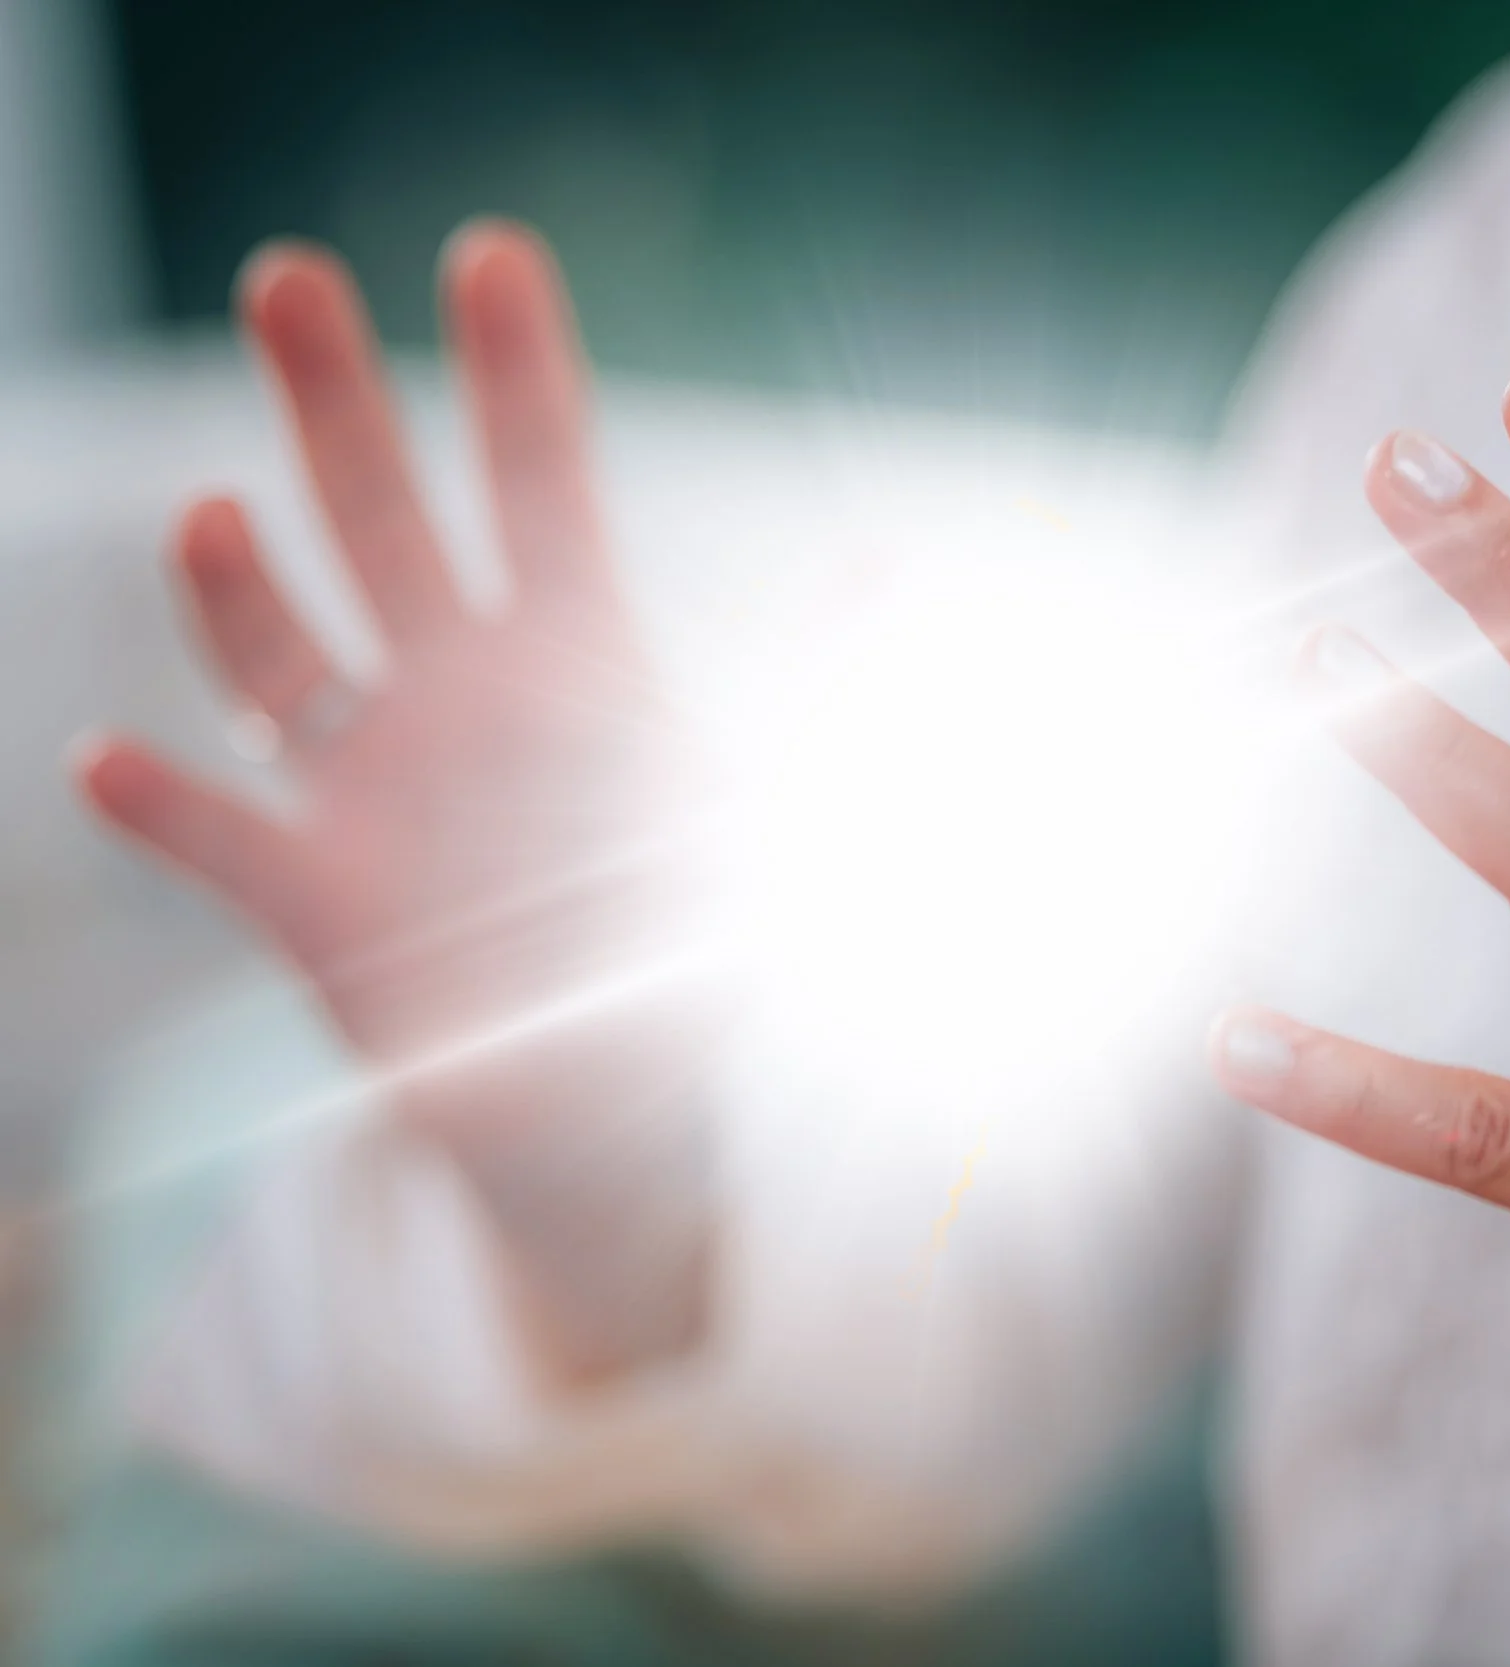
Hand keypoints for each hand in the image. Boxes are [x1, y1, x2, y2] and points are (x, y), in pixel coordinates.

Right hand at [74, 226, 714, 1375]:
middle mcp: (451, 691)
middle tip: (289, 274)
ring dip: (239, 590)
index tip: (493, 252)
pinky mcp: (308, 891)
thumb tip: (890, 565)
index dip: (518, 376)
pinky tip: (112, 762)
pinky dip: (167, 807)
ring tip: (214, 508)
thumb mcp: (759, 798)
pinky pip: (219, 838)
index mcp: (568, 656)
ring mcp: (368, 782)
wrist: (603, 1099)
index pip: (542, 484)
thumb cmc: (675, 924)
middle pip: (384, 520)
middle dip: (335, 402)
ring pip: (283, 653)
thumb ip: (813, 683)